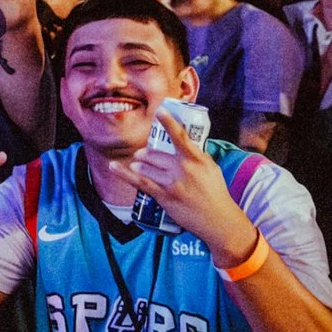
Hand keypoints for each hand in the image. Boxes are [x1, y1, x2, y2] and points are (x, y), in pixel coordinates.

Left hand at [127, 103, 258, 262]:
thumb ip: (194, 154)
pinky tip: (113, 166)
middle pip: (154, 154)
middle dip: (145, 154)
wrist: (218, 220)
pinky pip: (140, 182)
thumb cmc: (216, 191)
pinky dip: (124, 174)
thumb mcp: (210, 167)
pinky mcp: (164, 196)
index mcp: (196, 159)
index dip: (168, 123)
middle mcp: (183, 169)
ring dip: (138, 165)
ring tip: (138, 165)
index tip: (159, 111)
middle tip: (143, 155)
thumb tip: (179, 142)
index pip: (180, 137)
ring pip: (145, 167)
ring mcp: (172, 183)